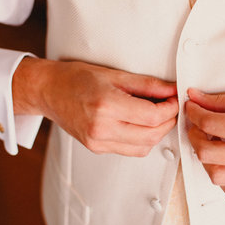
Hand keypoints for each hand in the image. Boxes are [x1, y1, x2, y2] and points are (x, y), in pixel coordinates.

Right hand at [13, 57, 178, 156]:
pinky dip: (143, 139)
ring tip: (156, 114)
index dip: (170, 108)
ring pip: (144, 147)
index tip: (174, 99)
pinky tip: (140, 124)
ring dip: (157, 133)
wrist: (49, 91)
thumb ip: (147, 85)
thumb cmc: (76, 79)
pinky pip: (131, 150)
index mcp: (106, 106)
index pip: (152, 116)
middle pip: (152, 135)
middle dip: (168, 121)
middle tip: (170, 106)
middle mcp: (101, 128)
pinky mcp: (97, 148)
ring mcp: (98, 142)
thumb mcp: (114, 74)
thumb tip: (171, 90)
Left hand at [185, 88, 224, 200]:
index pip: (210, 124)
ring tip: (212, 143)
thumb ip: (223, 100)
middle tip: (198, 125)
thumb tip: (196, 98)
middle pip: (206, 153)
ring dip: (207, 159)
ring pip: (216, 176)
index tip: (192, 107)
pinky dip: (224, 179)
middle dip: (195, 135)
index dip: (194, 113)